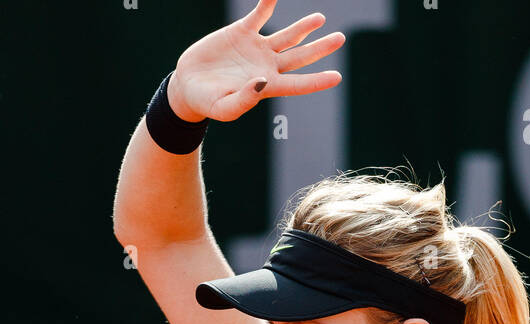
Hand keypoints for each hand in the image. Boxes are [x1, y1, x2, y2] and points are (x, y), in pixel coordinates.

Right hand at [168, 0, 344, 123]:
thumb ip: (244, 99)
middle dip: (320, 48)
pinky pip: (259, 14)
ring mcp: (256, 48)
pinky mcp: (242, 32)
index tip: (337, 76)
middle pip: (300, 56)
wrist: (188, 86)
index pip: (298, 84)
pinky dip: (268, 3)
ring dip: (303, 27)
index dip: (317, 80)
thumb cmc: (207, 104)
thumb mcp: (224, 108)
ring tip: (320, 18)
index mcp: (266, 86)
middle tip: (341, 39)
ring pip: (286, 36)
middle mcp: (266, 66)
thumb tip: (263, 81)